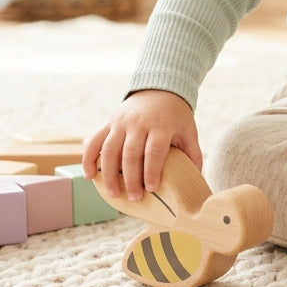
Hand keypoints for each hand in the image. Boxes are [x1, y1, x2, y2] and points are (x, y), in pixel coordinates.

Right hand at [82, 89, 200, 201]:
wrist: (160, 88)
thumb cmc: (176, 116)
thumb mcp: (189, 131)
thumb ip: (193, 154)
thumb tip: (197, 181)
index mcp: (161, 125)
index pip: (154, 151)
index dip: (151, 171)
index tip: (152, 188)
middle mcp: (139, 123)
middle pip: (131, 154)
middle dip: (131, 179)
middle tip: (135, 198)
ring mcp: (121, 122)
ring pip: (110, 150)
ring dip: (109, 174)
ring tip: (114, 194)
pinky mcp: (109, 123)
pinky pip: (95, 141)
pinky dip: (89, 159)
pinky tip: (90, 176)